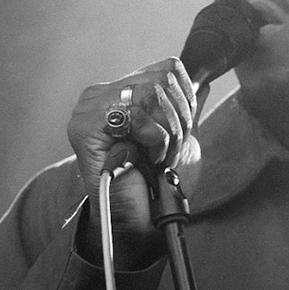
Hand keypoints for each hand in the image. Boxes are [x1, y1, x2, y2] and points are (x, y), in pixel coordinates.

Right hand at [66, 58, 201, 267]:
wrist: (140, 221)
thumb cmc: (155, 185)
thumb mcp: (177, 139)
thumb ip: (183, 109)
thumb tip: (203, 82)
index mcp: (120, 91)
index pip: (168, 68)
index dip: (185, 101)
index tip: (178, 133)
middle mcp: (101, 94)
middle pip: (163, 79)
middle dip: (178, 121)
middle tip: (167, 151)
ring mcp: (89, 108)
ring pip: (152, 93)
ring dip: (167, 134)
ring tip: (156, 157)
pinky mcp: (85, 126)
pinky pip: (137, 114)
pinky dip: (153, 140)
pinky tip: (143, 159)